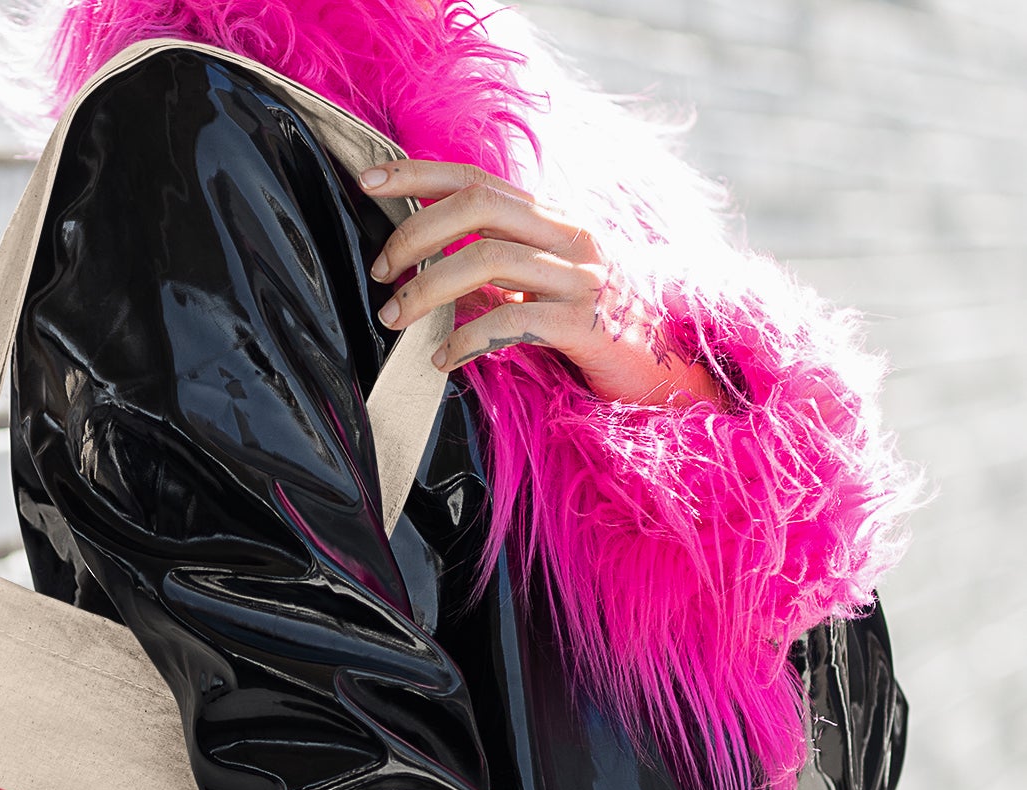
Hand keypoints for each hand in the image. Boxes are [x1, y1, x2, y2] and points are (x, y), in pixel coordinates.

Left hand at [359, 161, 720, 408]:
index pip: (479, 179)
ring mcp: (581, 277)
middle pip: (478, 208)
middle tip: (380, 270)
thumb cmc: (592, 330)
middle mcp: (569, 236)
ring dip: (427, 289)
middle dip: (416, 233)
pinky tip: (442, 360)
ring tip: (395, 318)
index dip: (420, 175)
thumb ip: (497, 275)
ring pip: (488, 259)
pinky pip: (512, 322)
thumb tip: (433, 273)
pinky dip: (466, 340)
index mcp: (553, 221)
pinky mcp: (585, 324)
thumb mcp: (541, 291)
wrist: (664, 371)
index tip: (369, 181)